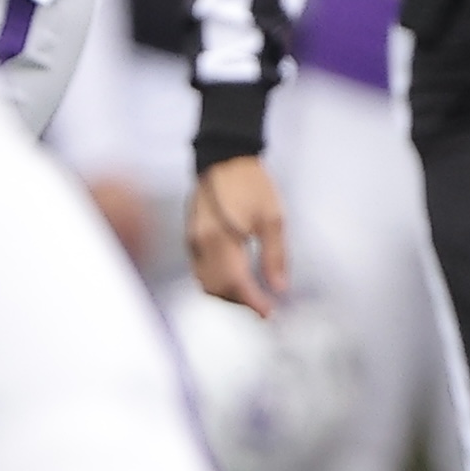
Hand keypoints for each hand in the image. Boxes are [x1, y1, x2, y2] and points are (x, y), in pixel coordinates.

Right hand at [190, 155, 291, 313]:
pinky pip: (200, 271)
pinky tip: (236, 279)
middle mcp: (201, 244)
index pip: (235, 284)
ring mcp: (192, 241)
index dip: (252, 303)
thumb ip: (275, 255)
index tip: (269, 313)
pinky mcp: (190, 238)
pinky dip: (217, 282)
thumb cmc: (251, 184)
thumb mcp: (272, 218)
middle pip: (217, 289)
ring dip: (228, 295)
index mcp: (221, 238)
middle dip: (240, 302)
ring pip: (205, 283)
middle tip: (263, 305)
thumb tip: (279, 288)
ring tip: (252, 294)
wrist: (223, 157)